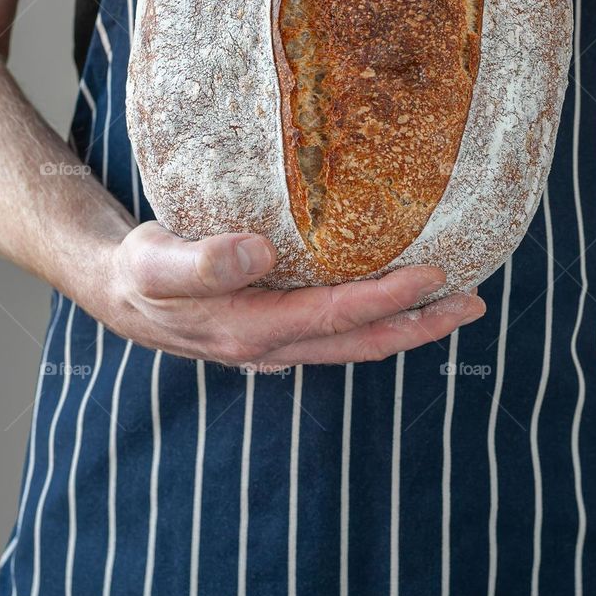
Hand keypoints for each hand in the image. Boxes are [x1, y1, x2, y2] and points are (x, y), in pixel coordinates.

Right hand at [91, 221, 484, 368]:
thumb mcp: (156, 264)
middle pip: (363, 341)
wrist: (120, 294)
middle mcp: (276, 345)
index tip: (436, 273)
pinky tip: (400, 295)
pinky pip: (342, 328)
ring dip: (410, 325)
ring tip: (458, 303)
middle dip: (422, 325)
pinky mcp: (282, 329)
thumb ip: (202, 262)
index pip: (336, 316)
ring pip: (358, 341)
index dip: (388, 298)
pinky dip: (380, 317)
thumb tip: (259, 250)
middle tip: (475, 302)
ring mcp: (282, 343)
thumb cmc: (140, 273)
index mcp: (253, 329)